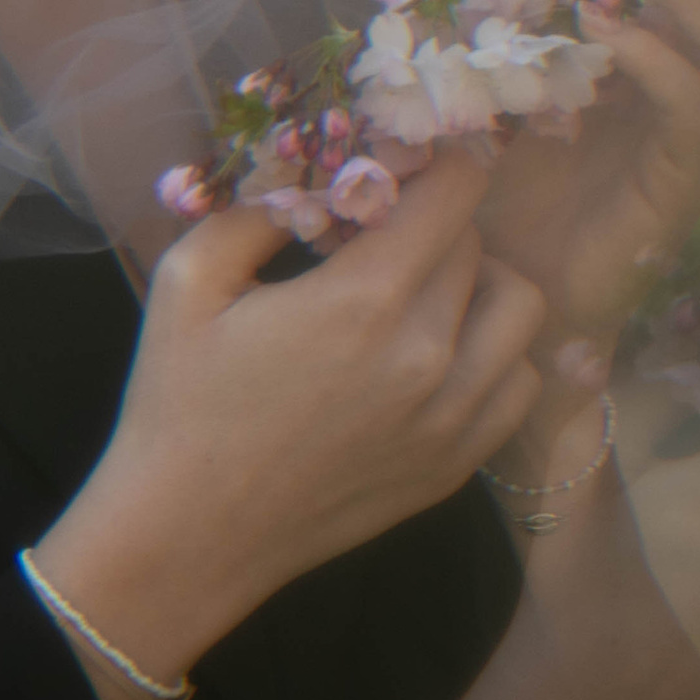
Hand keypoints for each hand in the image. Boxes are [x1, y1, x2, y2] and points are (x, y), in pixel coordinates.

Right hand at [30, 152, 543, 699]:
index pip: (458, 190)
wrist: (187, 538)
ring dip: (478, 283)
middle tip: (379, 233)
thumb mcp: (189, 278)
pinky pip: (516, 383)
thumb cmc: (179, 402)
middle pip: (476, 243)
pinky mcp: (455, 467)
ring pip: (520, 310)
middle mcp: (428, 357)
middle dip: (432, 222)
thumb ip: (259, 205)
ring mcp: (452, 419)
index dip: (432, 162)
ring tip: (420, 291)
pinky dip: (492, 354)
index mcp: (364, 300)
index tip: (394, 167)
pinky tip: (436, 354)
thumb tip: (316, 164)